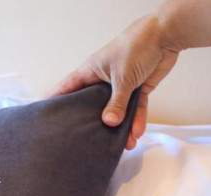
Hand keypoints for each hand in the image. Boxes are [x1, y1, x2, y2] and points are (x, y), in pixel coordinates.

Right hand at [45, 14, 180, 149]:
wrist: (166, 35)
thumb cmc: (137, 46)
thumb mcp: (122, 78)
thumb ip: (116, 102)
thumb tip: (108, 123)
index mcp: (91, 71)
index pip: (68, 87)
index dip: (56, 99)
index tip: (44, 113)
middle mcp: (103, 79)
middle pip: (93, 104)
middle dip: (91, 122)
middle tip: (84, 139)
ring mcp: (121, 84)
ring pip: (117, 110)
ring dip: (120, 127)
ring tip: (121, 145)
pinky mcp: (138, 88)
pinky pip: (134, 108)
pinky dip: (136, 119)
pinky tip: (136, 133)